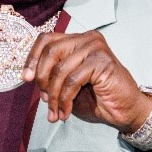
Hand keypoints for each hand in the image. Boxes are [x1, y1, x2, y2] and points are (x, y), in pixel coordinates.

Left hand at [23, 29, 151, 130]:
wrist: (125, 111)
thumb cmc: (97, 99)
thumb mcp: (66, 86)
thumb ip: (51, 76)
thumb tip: (30, 77)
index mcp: (77, 40)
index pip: (46, 40)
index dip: (32, 58)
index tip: (26, 78)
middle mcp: (87, 38)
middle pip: (50, 51)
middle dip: (42, 79)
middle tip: (44, 100)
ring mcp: (95, 47)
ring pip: (60, 70)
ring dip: (53, 96)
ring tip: (55, 113)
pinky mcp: (102, 61)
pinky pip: (72, 81)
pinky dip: (65, 99)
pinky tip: (66, 112)